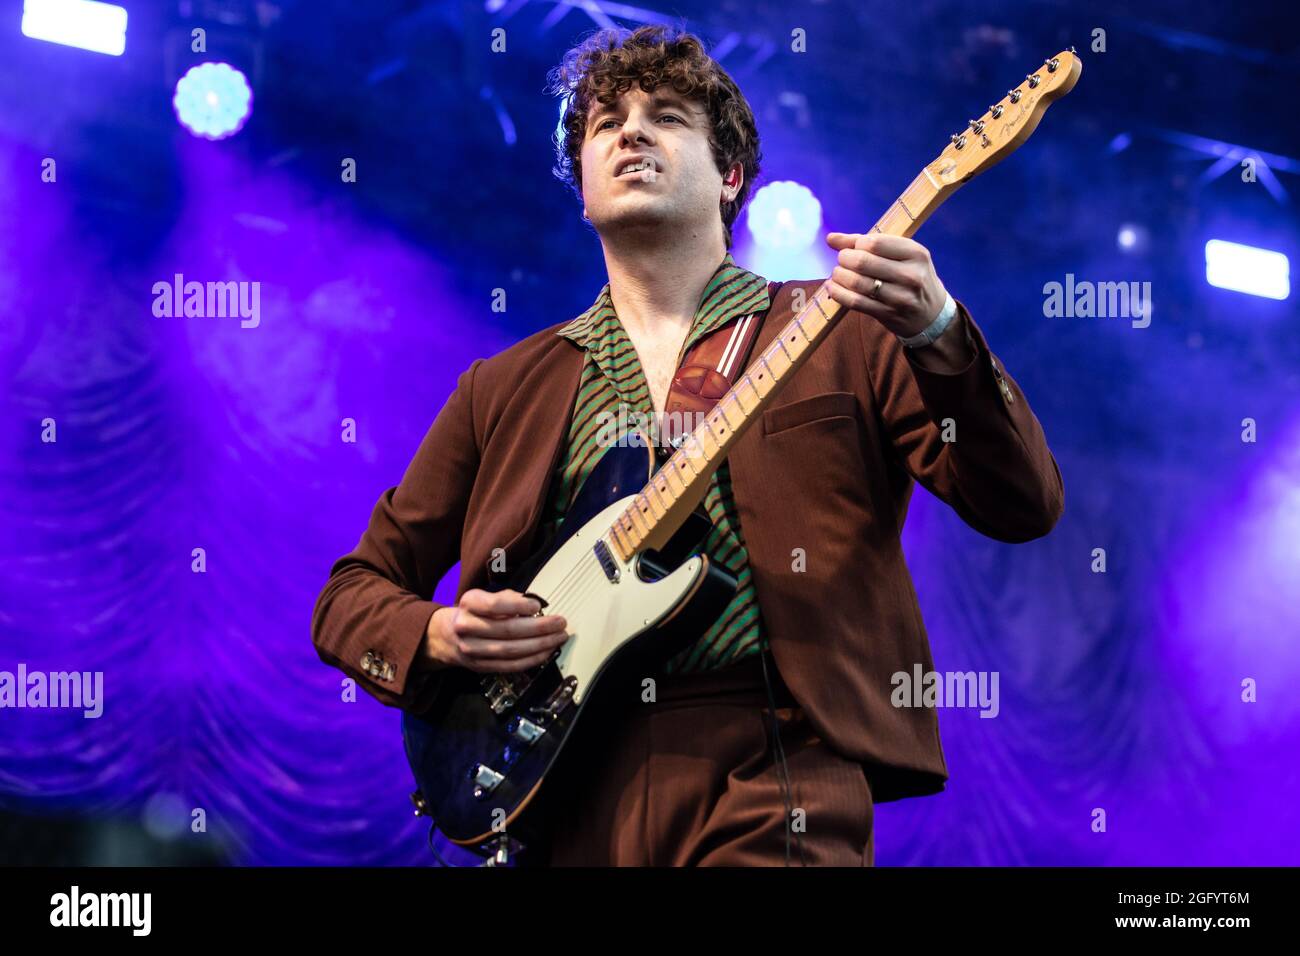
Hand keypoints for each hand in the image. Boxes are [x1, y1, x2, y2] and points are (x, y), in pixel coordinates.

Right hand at [419, 589, 568, 673]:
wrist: (445, 636)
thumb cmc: (473, 612)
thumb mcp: (484, 597)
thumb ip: (507, 599)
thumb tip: (533, 605)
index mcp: (468, 604)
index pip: (493, 606)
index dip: (518, 606)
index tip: (539, 606)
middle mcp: (466, 627)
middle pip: (507, 630)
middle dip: (539, 628)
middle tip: (561, 623)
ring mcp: (472, 650)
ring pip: (511, 650)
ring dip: (540, 645)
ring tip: (559, 638)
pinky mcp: (480, 666)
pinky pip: (510, 665)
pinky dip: (531, 660)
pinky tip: (547, 652)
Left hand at [825, 233, 948, 337]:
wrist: (932, 314)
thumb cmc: (911, 277)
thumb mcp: (901, 256)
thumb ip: (868, 243)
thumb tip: (831, 238)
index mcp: (915, 253)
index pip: (874, 242)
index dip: (856, 243)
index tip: (854, 248)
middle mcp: (911, 275)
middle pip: (863, 262)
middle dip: (844, 258)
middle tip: (842, 260)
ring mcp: (900, 297)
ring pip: (857, 282)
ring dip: (839, 276)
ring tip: (838, 274)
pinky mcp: (888, 314)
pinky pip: (855, 302)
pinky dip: (838, 293)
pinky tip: (832, 287)